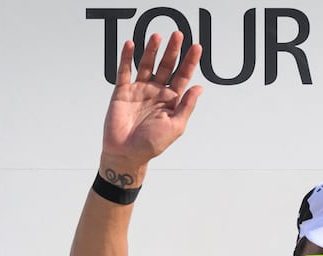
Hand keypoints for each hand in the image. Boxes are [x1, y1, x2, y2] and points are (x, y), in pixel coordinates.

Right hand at [100, 32, 203, 177]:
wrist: (126, 153)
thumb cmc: (152, 145)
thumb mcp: (175, 126)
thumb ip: (187, 106)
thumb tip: (200, 88)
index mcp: (171, 101)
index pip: (183, 76)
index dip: (190, 62)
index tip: (196, 47)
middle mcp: (156, 92)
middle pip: (166, 66)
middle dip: (172, 51)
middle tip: (178, 35)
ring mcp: (139, 90)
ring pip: (147, 64)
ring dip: (152, 50)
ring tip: (157, 36)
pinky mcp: (122, 91)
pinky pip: (125, 71)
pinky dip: (127, 58)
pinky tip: (131, 45)